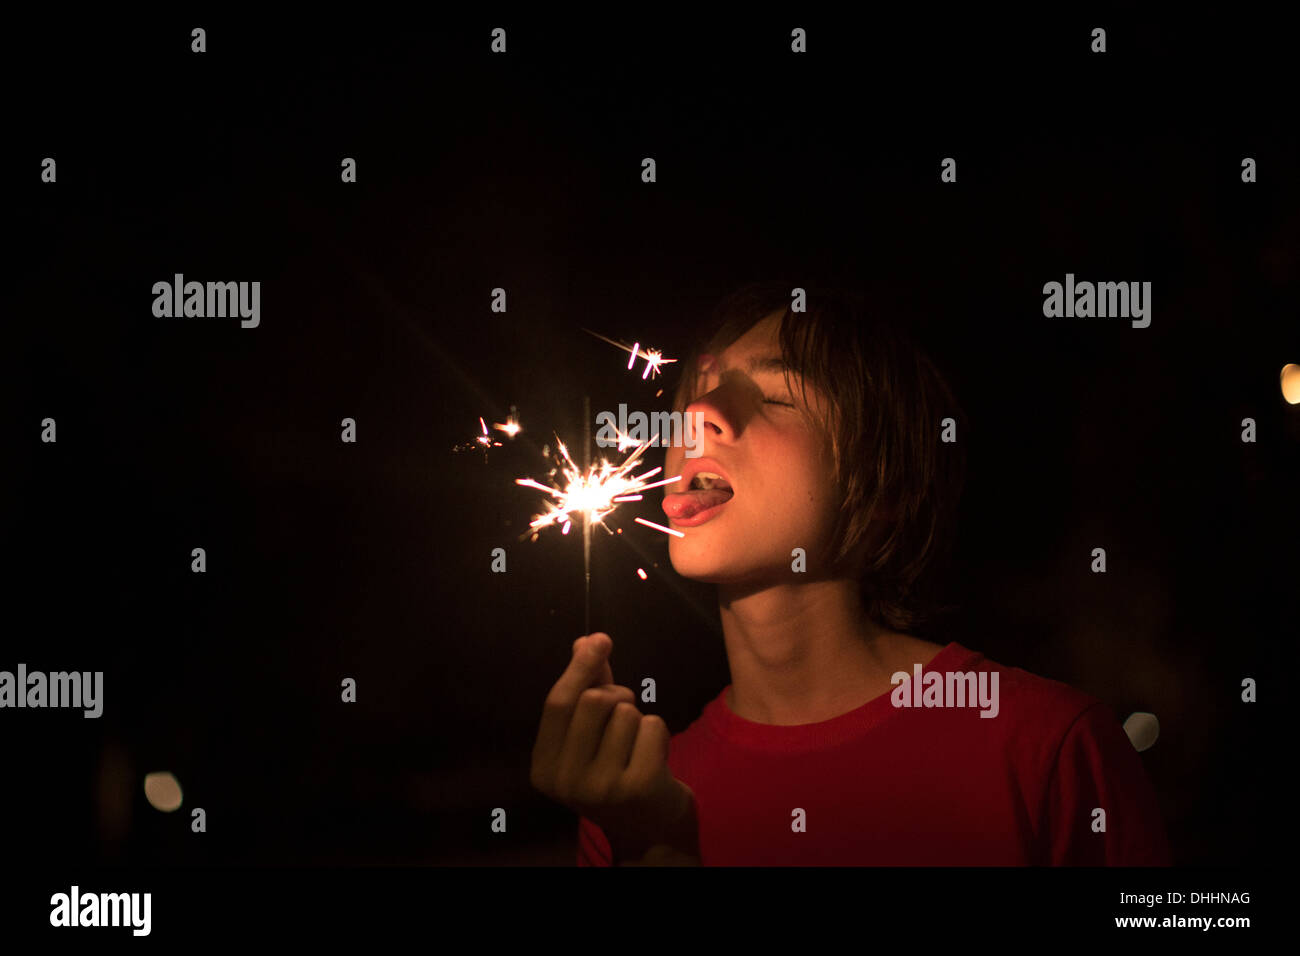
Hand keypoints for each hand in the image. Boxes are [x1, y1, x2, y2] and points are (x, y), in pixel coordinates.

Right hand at [530, 633, 698, 862]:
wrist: (650, 830)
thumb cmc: (617, 770)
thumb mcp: (591, 735)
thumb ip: (585, 689)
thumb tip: (585, 641)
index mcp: (544, 767)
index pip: (557, 703)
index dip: (579, 667)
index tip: (600, 639)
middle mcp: (565, 781)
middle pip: (594, 701)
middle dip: (617, 696)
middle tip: (625, 716)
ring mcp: (601, 787)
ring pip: (627, 712)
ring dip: (639, 719)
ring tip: (636, 745)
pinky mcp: (637, 786)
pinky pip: (653, 726)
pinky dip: (659, 733)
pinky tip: (654, 758)